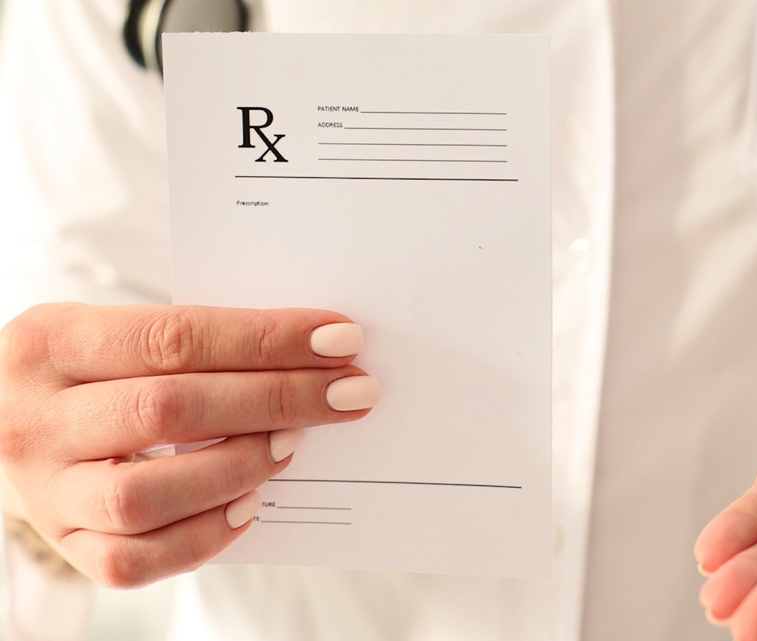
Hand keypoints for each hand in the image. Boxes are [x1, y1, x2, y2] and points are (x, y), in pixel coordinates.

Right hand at [0, 303, 378, 587]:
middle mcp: (35, 418)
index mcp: (50, 342)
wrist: (5, 422)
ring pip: (147, 495)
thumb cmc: (91, 372)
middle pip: (169, 410)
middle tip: (350, 393)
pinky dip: (206, 536)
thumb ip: (194, 345)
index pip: (175, 337)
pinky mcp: (65, 543)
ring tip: (294, 443)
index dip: (266, 339)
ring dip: (240, 466)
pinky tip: (251, 504)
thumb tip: (312, 354)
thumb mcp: (114, 335)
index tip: (341, 339)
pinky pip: (136, 560)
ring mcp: (45, 491)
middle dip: (277, 398)